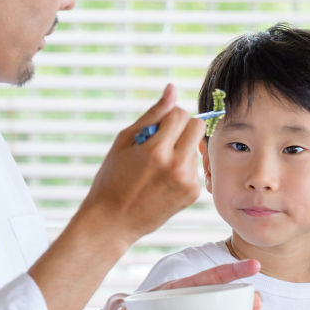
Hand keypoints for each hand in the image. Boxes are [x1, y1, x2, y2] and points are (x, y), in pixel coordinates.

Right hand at [81, 85, 205, 243]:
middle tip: (163, 140)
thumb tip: (172, 89)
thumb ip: (152, 114)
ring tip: (157, 166)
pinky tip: (163, 180)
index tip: (156, 128)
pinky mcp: (193, 194)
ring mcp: (187, 181)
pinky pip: (195, 168)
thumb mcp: (124, 142)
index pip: (181, 114)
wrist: (112, 221)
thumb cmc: (112, 178)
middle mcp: (177, 166)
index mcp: (157, 150)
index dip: (168, 117)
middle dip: (182, 127)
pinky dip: (182, 169)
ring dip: (181, 149)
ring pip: (196, 147)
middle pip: (197, 126)